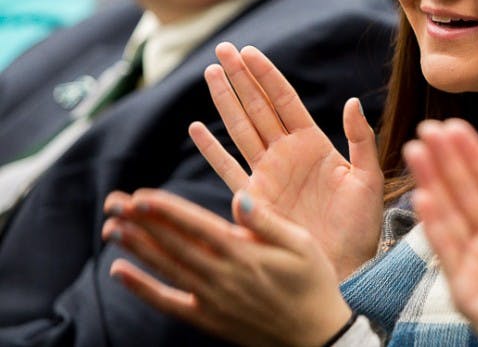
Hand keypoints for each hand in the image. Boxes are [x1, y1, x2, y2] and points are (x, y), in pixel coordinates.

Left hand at [102, 189, 350, 346]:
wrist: (315, 335)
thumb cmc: (313, 283)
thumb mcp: (303, 244)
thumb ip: (268, 221)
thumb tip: (238, 198)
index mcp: (245, 253)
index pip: (195, 226)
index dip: (165, 210)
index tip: (139, 196)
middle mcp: (222, 276)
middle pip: (173, 244)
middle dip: (140, 221)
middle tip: (113, 202)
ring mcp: (212, 299)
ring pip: (166, 268)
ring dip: (136, 247)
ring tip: (111, 228)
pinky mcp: (208, 319)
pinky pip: (168, 302)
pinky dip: (142, 288)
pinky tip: (119, 271)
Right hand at [190, 43, 382, 276]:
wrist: (344, 268)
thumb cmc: (361, 227)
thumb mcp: (368, 179)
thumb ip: (360, 139)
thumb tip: (351, 102)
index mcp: (314, 144)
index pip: (285, 100)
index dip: (267, 76)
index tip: (249, 51)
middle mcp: (287, 154)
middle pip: (258, 107)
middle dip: (240, 78)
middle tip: (222, 49)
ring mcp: (268, 175)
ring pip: (240, 129)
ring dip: (224, 102)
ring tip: (210, 73)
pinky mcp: (253, 199)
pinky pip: (228, 168)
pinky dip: (211, 149)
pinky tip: (197, 127)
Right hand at [404, 120, 477, 346]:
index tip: (471, 114)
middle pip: (471, 191)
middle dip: (451, 156)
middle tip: (435, 124)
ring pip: (454, 214)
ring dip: (434, 179)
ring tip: (418, 146)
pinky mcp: (470, 293)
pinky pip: (451, 256)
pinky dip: (435, 225)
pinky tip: (422, 197)